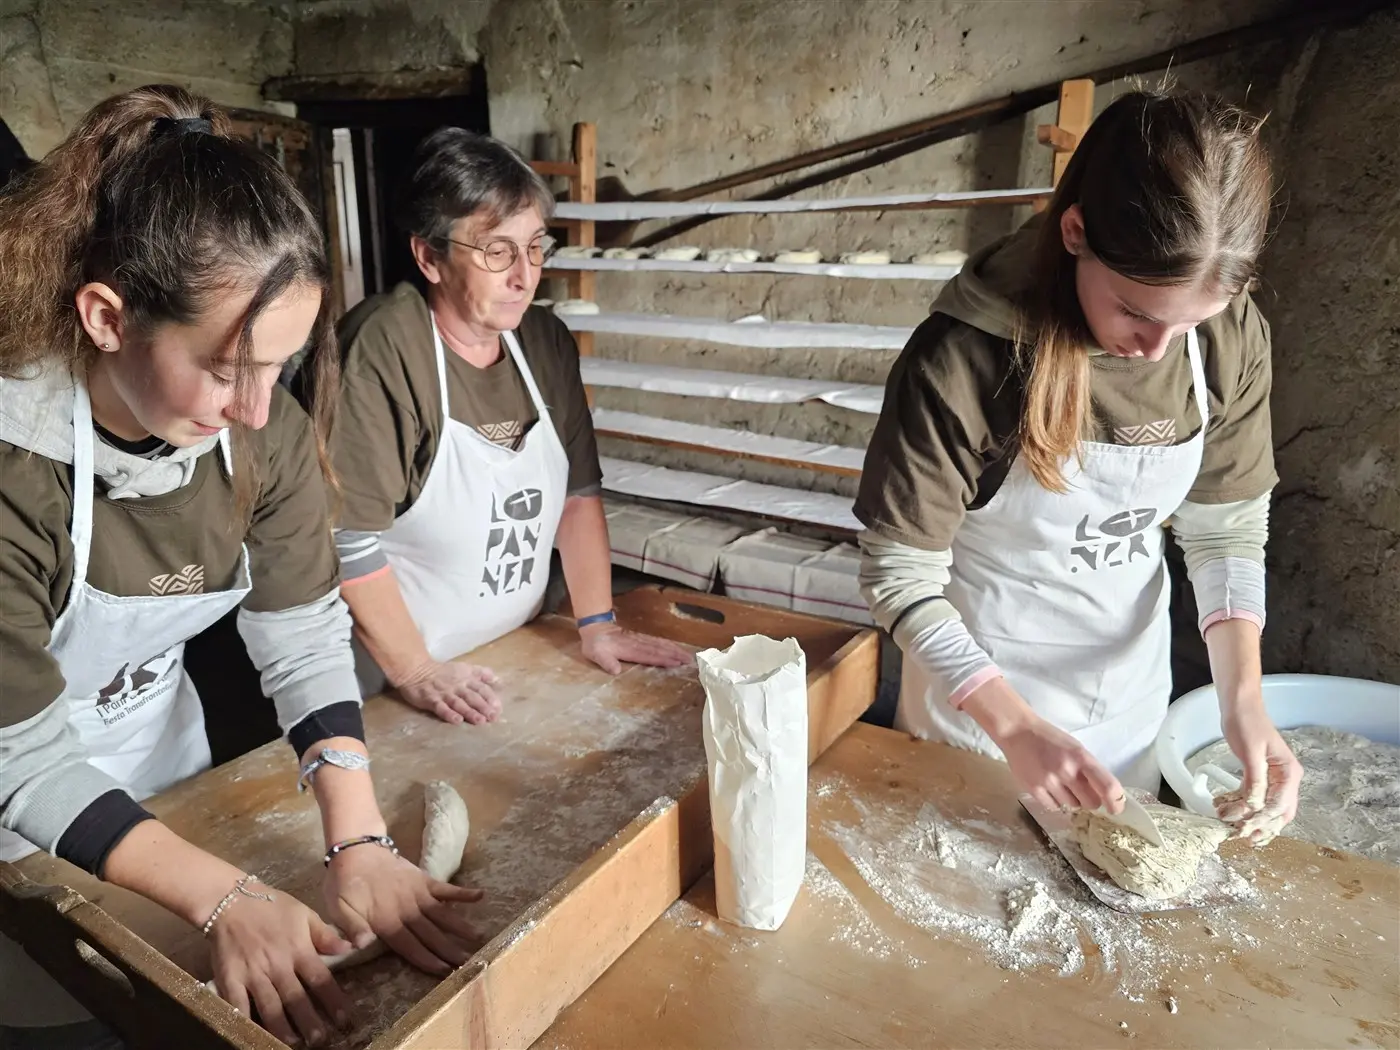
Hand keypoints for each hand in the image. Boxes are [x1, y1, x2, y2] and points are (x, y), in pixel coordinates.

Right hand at [208, 883, 354, 1047]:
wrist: (231, 901)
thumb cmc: (272, 907)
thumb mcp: (304, 914)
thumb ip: (326, 936)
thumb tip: (352, 948)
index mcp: (299, 950)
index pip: (321, 980)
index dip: (334, 1001)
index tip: (345, 1019)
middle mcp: (278, 965)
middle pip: (296, 999)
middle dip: (309, 1022)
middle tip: (320, 1040)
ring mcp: (253, 974)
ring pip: (270, 1007)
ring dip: (282, 1028)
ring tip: (293, 1043)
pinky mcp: (230, 979)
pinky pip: (238, 1005)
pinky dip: (246, 1021)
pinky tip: (252, 1034)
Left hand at [323, 841, 482, 976]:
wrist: (355, 849)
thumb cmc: (343, 883)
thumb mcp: (336, 908)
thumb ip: (351, 927)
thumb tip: (362, 945)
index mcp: (386, 920)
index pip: (409, 945)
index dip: (426, 959)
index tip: (443, 970)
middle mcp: (407, 909)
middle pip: (430, 933)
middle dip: (449, 949)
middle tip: (468, 962)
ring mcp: (418, 892)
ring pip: (442, 914)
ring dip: (460, 926)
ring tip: (478, 938)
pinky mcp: (423, 879)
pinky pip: (445, 887)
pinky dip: (462, 892)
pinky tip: (480, 896)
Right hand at [396, 660, 501, 724]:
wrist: (415, 670)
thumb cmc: (442, 672)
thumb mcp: (463, 668)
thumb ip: (480, 673)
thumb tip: (497, 678)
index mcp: (466, 678)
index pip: (481, 688)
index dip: (490, 698)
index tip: (498, 708)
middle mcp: (457, 686)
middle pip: (472, 697)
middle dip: (484, 707)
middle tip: (493, 717)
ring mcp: (444, 693)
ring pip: (459, 703)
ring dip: (470, 712)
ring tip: (480, 721)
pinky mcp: (431, 700)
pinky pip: (441, 707)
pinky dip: (449, 714)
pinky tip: (457, 720)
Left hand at [579, 622, 693, 674]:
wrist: (595, 628)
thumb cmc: (596, 645)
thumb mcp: (597, 655)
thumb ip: (607, 662)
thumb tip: (615, 670)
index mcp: (630, 650)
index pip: (650, 655)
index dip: (663, 659)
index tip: (677, 663)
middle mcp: (638, 644)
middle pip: (660, 649)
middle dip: (676, 654)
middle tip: (690, 660)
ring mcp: (641, 640)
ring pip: (661, 644)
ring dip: (675, 649)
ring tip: (688, 655)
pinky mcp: (641, 639)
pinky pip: (657, 642)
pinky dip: (668, 645)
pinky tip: (675, 648)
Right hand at [962, 679, 1121, 811]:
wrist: (1017, 732)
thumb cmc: (1050, 739)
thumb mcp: (1075, 748)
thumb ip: (1089, 769)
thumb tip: (1102, 795)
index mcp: (1081, 757)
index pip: (1108, 787)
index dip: (1116, 802)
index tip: (1116, 808)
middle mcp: (1067, 770)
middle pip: (1091, 802)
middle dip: (1090, 799)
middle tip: (1080, 789)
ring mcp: (1049, 781)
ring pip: (1072, 805)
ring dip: (1070, 798)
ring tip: (1059, 782)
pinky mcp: (1034, 789)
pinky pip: (1053, 806)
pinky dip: (1054, 800)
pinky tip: (1048, 786)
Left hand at [1219, 697, 1301, 830]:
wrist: (1239, 706)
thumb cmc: (1247, 723)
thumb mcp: (1251, 753)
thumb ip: (1255, 781)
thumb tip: (1254, 806)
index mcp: (1289, 773)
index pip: (1280, 806)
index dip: (1263, 820)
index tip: (1245, 828)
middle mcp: (1285, 778)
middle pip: (1277, 812)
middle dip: (1259, 825)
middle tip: (1240, 835)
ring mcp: (1273, 778)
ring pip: (1263, 806)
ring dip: (1246, 816)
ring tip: (1225, 819)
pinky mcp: (1258, 775)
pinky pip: (1252, 795)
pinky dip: (1239, 803)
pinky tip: (1223, 805)